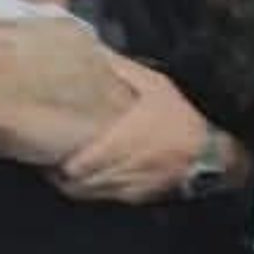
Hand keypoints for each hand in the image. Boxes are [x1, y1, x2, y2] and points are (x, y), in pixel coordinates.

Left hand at [54, 55, 208, 202]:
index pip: (78, 165)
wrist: (207, 153)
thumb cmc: (178, 117)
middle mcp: (120, 168)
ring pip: (88, 194)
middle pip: (78, 183)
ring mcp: (127, 186)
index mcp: (120, 142)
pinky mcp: (135, 197)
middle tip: (46, 161)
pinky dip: (90, 190)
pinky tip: (85, 178)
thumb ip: (124, 73)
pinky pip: (103, 198)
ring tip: (59, 171)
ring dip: (72, 185)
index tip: (47, 151)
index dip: (57, 163)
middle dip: (60, 175)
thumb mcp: (154, 86)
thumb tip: (98, 55)